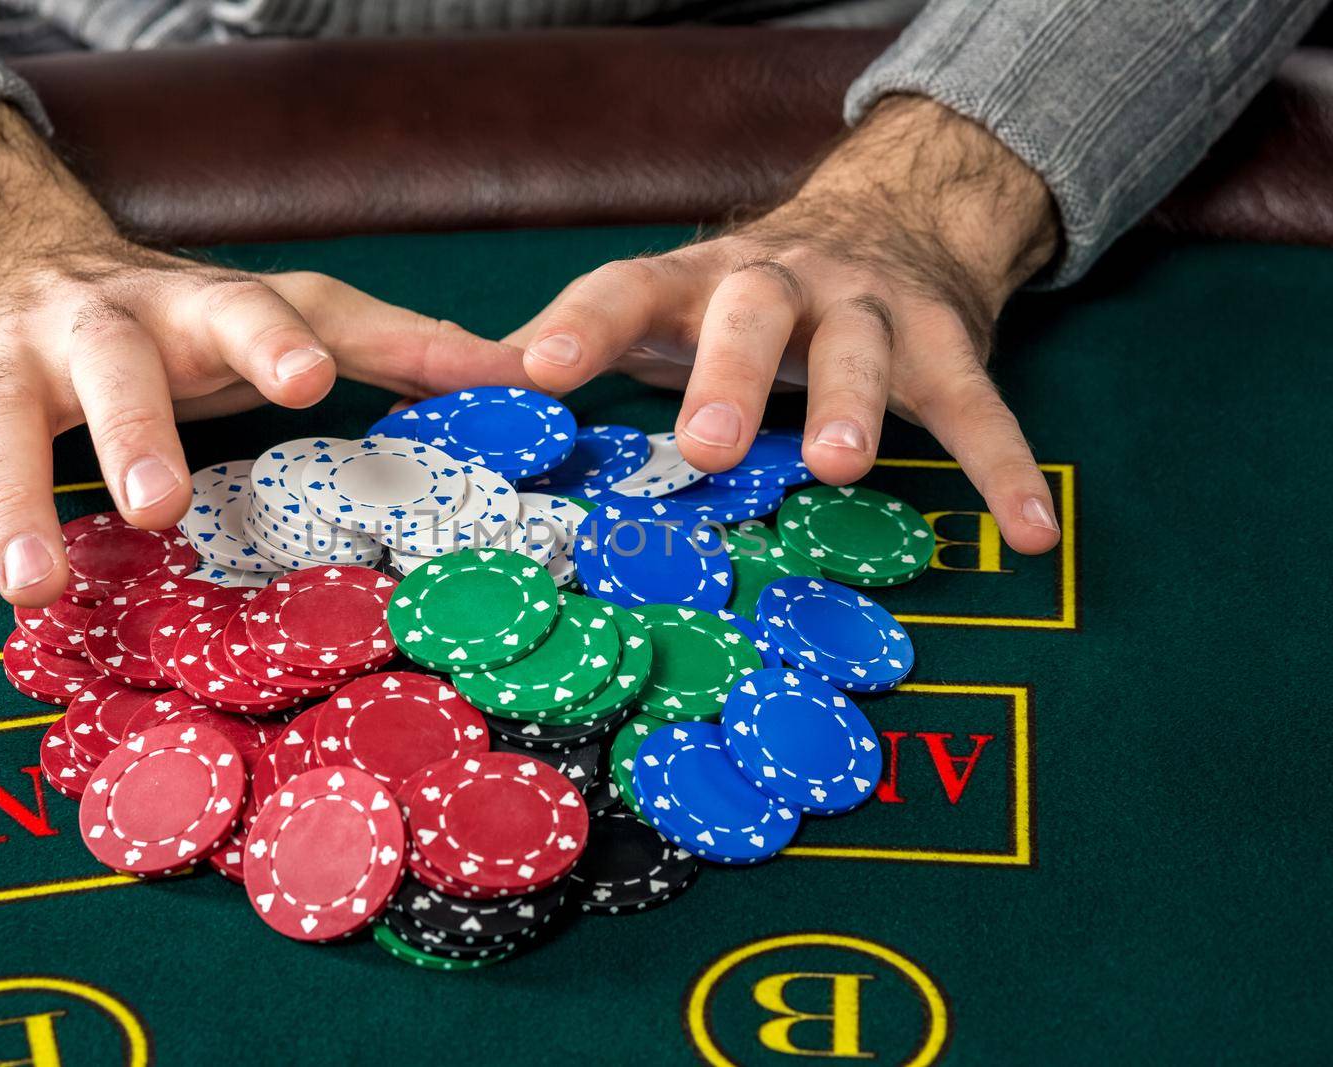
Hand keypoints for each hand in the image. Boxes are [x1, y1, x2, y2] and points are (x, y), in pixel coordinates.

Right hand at [0, 103, 523, 646]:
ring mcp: (6, 374)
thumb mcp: (283, 314)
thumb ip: (394, 344)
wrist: (15, 263)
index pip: (243, 311)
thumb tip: (521, 376)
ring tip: (34, 589)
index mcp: (192, 308)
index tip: (308, 378)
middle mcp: (94, 329)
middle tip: (156, 503)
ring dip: (9, 509)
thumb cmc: (178, 317)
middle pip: (111, 372)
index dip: (274, 342)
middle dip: (130, 431)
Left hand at [508, 95, 1063, 554]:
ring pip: (865, 348)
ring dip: (855, 403)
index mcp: (695, 283)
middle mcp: (780, 285)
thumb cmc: (739, 298)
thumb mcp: (661, 310)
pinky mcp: (947, 345)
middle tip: (704, 446)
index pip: (628, 289)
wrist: (887, 221)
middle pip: (752, 312)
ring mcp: (869, 310)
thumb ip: (578, 346)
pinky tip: (1030, 534)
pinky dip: (1005, 471)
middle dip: (729, 374)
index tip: (540, 373)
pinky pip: (980, 409)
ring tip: (844, 465)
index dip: (582, 326)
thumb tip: (464, 388)